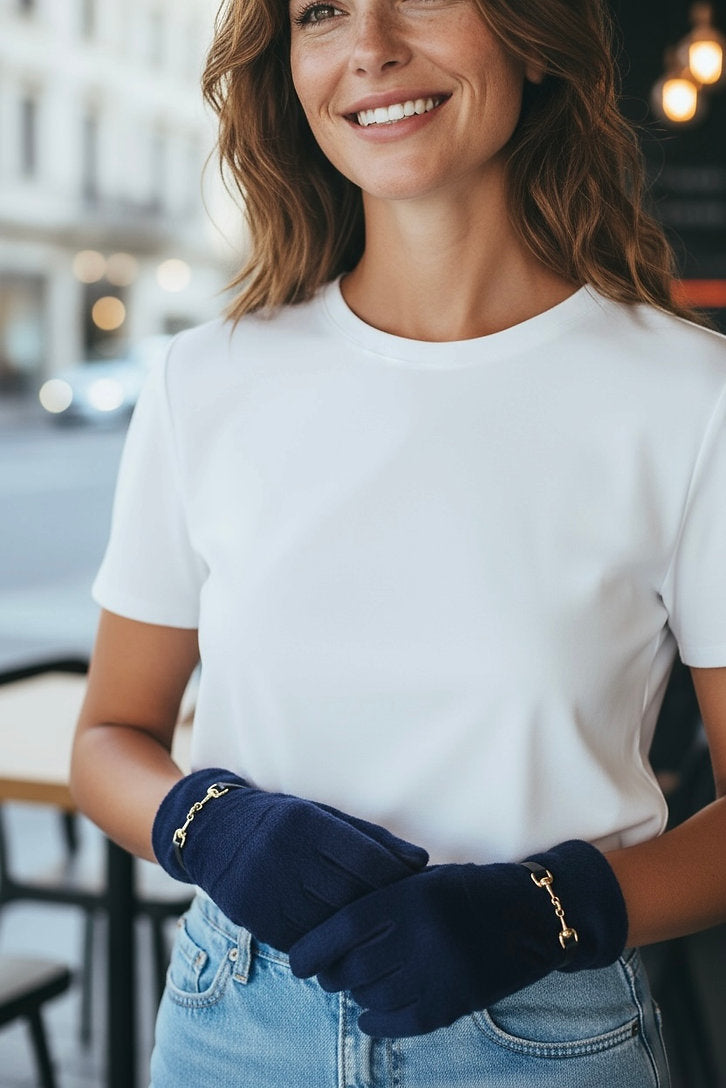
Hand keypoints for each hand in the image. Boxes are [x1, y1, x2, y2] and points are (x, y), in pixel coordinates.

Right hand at [152, 768, 428, 950]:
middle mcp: (284, 856)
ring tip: (374, 930)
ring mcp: (266, 889)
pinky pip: (301, 939)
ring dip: (354, 929)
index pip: (364, 858)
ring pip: (326, 922)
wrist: (213, 832)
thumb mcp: (323, 816)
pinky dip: (324, 941)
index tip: (412, 884)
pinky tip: (338, 938)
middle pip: (349, 893)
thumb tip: (420, 861)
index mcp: (306, 824)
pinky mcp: (254, 917)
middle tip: (399, 913)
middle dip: (378, 905)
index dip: (394, 875)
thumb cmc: (282, 821)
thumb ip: (370, 838)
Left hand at [289, 839, 627, 1036]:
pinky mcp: (455, 1003)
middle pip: (354, 969)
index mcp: (411, 898)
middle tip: (328, 974)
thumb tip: (332, 929)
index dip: (313, 947)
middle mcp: (423, 936)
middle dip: (333, 975)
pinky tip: (370, 1016)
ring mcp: (440, 973)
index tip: (296, 962)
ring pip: (374, 997)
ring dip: (357, 996)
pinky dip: (378, 1022)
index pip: (345, 928)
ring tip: (355, 987)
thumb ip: (384, 899)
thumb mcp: (425, 879)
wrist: (534, 914)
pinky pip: (402, 1023)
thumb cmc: (470, 890)